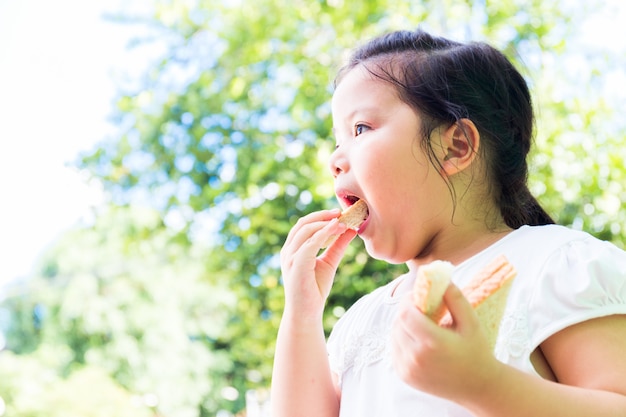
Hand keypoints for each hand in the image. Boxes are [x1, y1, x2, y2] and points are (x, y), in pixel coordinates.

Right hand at [280, 209, 356, 322]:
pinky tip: (338, 230)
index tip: (339, 213)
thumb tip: (351, 229)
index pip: (304, 225)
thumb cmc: (315, 289)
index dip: (320, 216)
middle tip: (341, 212)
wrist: (306, 313)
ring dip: (325, 223)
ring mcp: (289, 258)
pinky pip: (309, 244)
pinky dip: (324, 234)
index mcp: (293, 249)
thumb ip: (338, 245)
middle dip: (322, 215)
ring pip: (306, 231)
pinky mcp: (295, 265)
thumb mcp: (329, 262)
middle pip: (303, 223)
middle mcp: (288, 251)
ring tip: (343, 221)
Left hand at [390, 284, 502, 401]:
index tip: (420, 296)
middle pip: (397, 322)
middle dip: (406, 311)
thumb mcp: (471, 322)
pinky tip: (418, 339)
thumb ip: (455, 297)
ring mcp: (407, 369)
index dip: (409, 300)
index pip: (405, 312)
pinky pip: (394, 349)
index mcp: (432, 343)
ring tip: (421, 323)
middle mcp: (416, 357)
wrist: (477, 387)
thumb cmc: (476, 350)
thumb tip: (439, 277)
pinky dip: (401, 339)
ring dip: (402, 324)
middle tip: (421, 308)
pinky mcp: (404, 376)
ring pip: (393, 335)